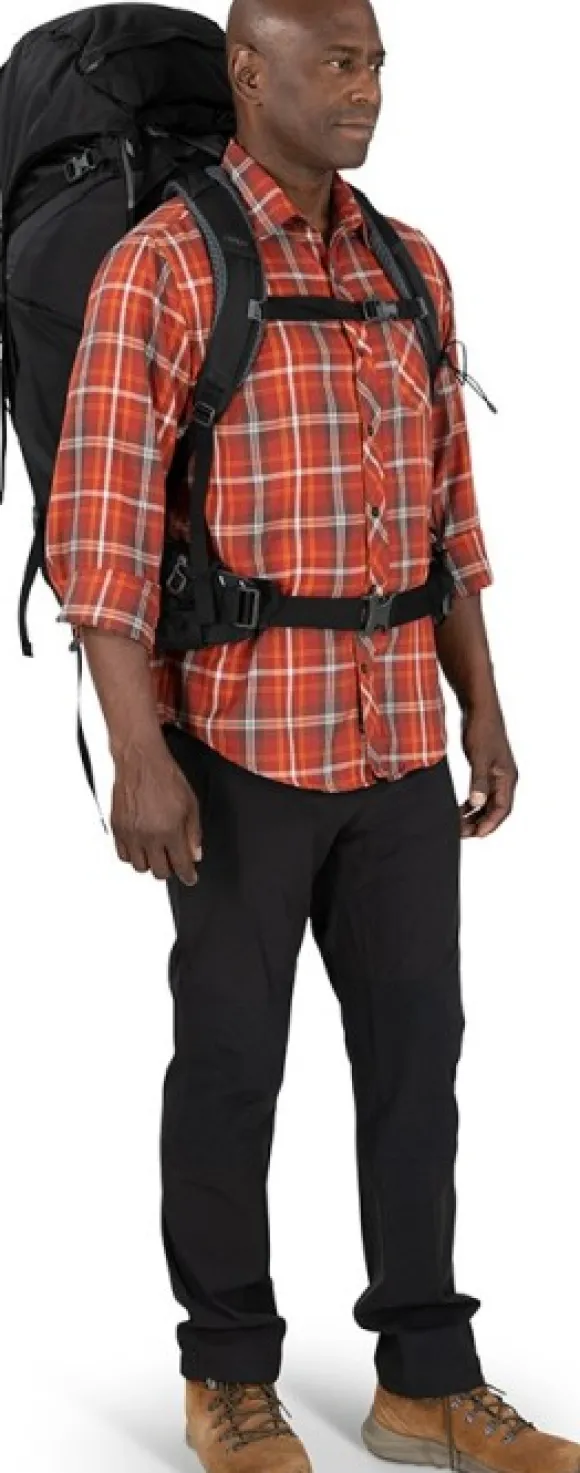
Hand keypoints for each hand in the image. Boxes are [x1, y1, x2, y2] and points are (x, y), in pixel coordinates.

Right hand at [111, 739, 202, 882]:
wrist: (141, 762)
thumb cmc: (166, 777)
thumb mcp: (191, 804)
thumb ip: (194, 833)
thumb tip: (195, 854)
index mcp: (170, 830)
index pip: (180, 865)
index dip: (188, 875)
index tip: (190, 878)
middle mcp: (149, 836)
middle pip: (159, 872)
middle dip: (169, 870)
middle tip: (173, 862)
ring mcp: (131, 834)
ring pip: (139, 867)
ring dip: (150, 864)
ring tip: (156, 853)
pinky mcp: (117, 828)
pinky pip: (123, 855)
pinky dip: (133, 855)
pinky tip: (141, 846)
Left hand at [459, 701, 517, 837]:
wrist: (478, 708)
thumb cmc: (482, 729)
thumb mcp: (479, 757)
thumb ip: (479, 781)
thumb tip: (477, 804)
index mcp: (507, 777)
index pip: (502, 809)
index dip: (489, 824)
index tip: (475, 835)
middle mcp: (504, 779)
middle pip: (495, 810)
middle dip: (480, 823)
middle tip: (461, 833)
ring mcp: (495, 774)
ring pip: (487, 803)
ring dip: (474, 815)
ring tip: (458, 824)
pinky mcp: (485, 769)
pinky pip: (481, 793)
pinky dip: (471, 804)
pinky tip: (459, 809)